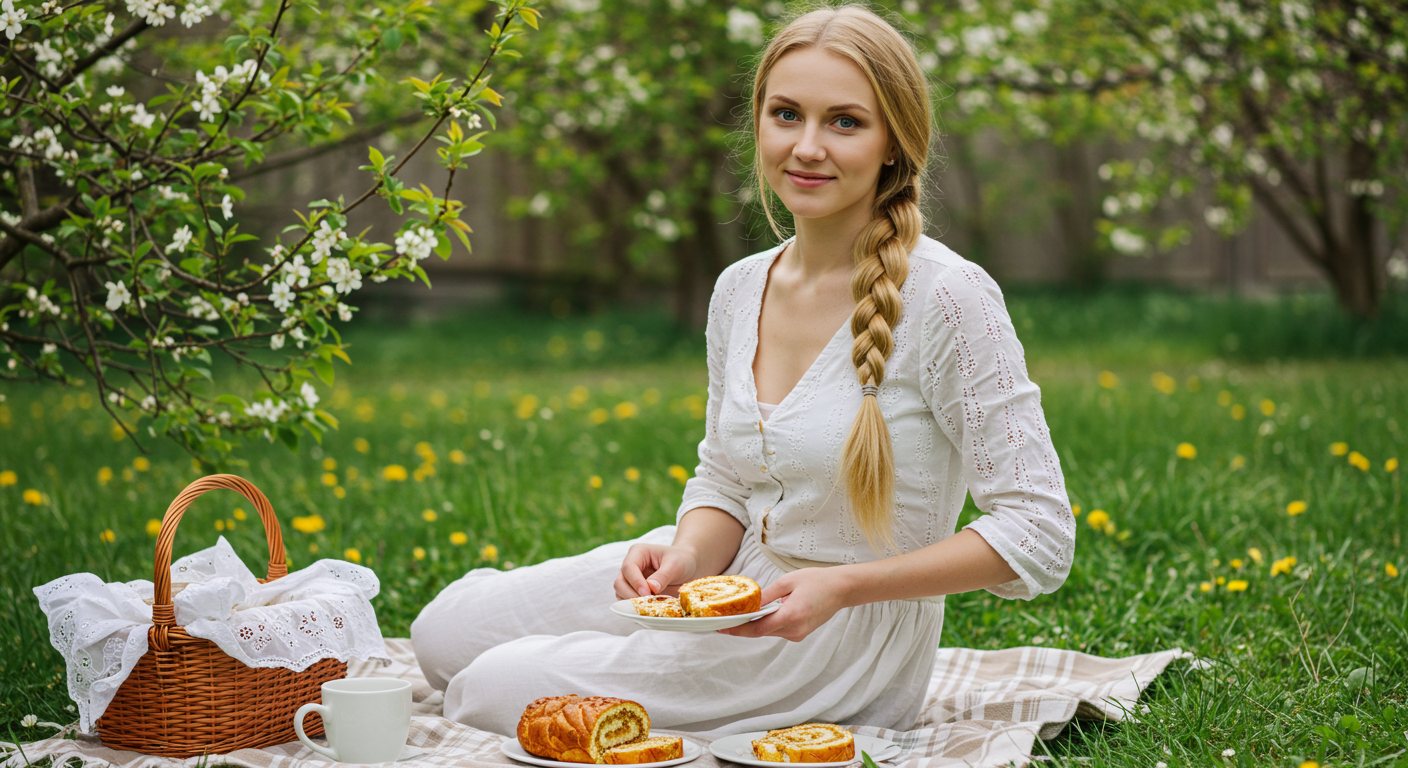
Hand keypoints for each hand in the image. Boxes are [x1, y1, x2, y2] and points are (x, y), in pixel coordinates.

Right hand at [614, 543, 699, 599]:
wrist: (687, 567)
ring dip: (632, 603)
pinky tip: (649, 609)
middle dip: (631, 594)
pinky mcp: (634, 592)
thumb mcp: (676, 565)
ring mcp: (630, 580)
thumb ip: (663, 575)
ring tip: (650, 606)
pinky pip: (628, 602)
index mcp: (638, 553)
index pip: (628, 567)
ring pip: (621, 594)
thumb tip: (651, 588)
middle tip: (647, 603)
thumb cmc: (682, 560)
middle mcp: (630, 566)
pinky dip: (636, 607)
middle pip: (620, 582)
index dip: (636, 582)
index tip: (647, 593)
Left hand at [719, 567, 848, 641]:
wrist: (841, 589)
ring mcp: (798, 634)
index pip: (758, 629)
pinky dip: (767, 624)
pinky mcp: (800, 634)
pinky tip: (759, 614)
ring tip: (738, 615)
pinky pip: (777, 630)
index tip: (721, 628)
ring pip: (768, 632)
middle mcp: (795, 629)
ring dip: (754, 625)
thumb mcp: (787, 581)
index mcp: (792, 614)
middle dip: (742, 627)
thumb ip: (767, 595)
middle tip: (723, 619)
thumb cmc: (817, 581)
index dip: (738, 630)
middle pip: (761, 632)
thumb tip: (748, 604)